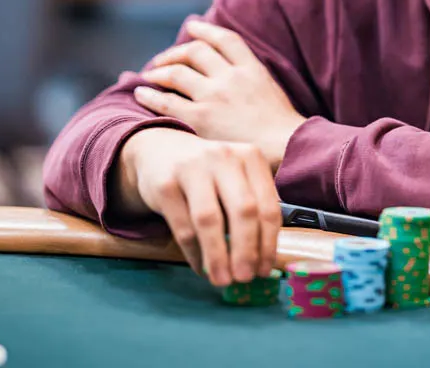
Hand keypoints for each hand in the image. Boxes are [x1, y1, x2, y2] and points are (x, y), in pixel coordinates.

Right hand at [119, 128, 280, 287]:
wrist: (160, 150)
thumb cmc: (209, 173)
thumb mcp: (235, 177)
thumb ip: (252, 208)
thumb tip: (263, 258)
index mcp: (250, 157)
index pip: (268, 205)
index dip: (269, 242)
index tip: (265, 269)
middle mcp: (224, 157)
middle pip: (243, 210)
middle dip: (246, 250)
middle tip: (245, 277)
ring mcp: (192, 168)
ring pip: (210, 220)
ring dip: (218, 256)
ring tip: (222, 279)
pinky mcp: (165, 184)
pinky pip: (182, 226)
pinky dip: (194, 252)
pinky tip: (201, 267)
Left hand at [134, 20, 306, 168]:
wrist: (288, 150)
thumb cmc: (284, 131)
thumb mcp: (273, 92)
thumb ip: (253, 79)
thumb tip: (240, 74)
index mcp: (252, 69)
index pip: (225, 39)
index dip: (206, 30)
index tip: (192, 26)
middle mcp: (231, 77)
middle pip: (195, 51)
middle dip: (175, 52)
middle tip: (162, 60)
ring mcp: (214, 96)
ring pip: (176, 72)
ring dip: (159, 71)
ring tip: (149, 76)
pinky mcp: (200, 118)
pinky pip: (167, 101)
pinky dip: (150, 94)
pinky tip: (141, 93)